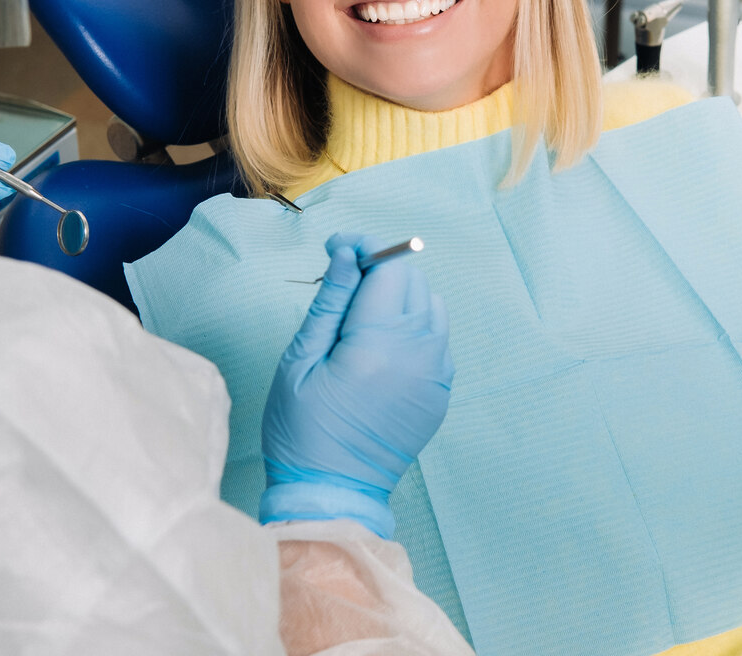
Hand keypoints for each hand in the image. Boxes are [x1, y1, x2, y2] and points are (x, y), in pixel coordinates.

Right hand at [260, 232, 453, 537]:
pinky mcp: (441, 392)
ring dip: (400, 298)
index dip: (364, 247)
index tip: (338, 248)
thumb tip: (346, 253)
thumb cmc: (301, 429)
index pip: (389, 267)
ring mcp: (437, 374)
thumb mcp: (300, 359)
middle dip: (379, 270)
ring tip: (363, 319)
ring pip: (430, 305)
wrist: (332, 494)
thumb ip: (330, 300)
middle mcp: (419, 354)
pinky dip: (414, 328)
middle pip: (412, 280)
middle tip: (343, 285)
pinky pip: (437, 338)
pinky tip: (382, 348)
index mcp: (379, 343)